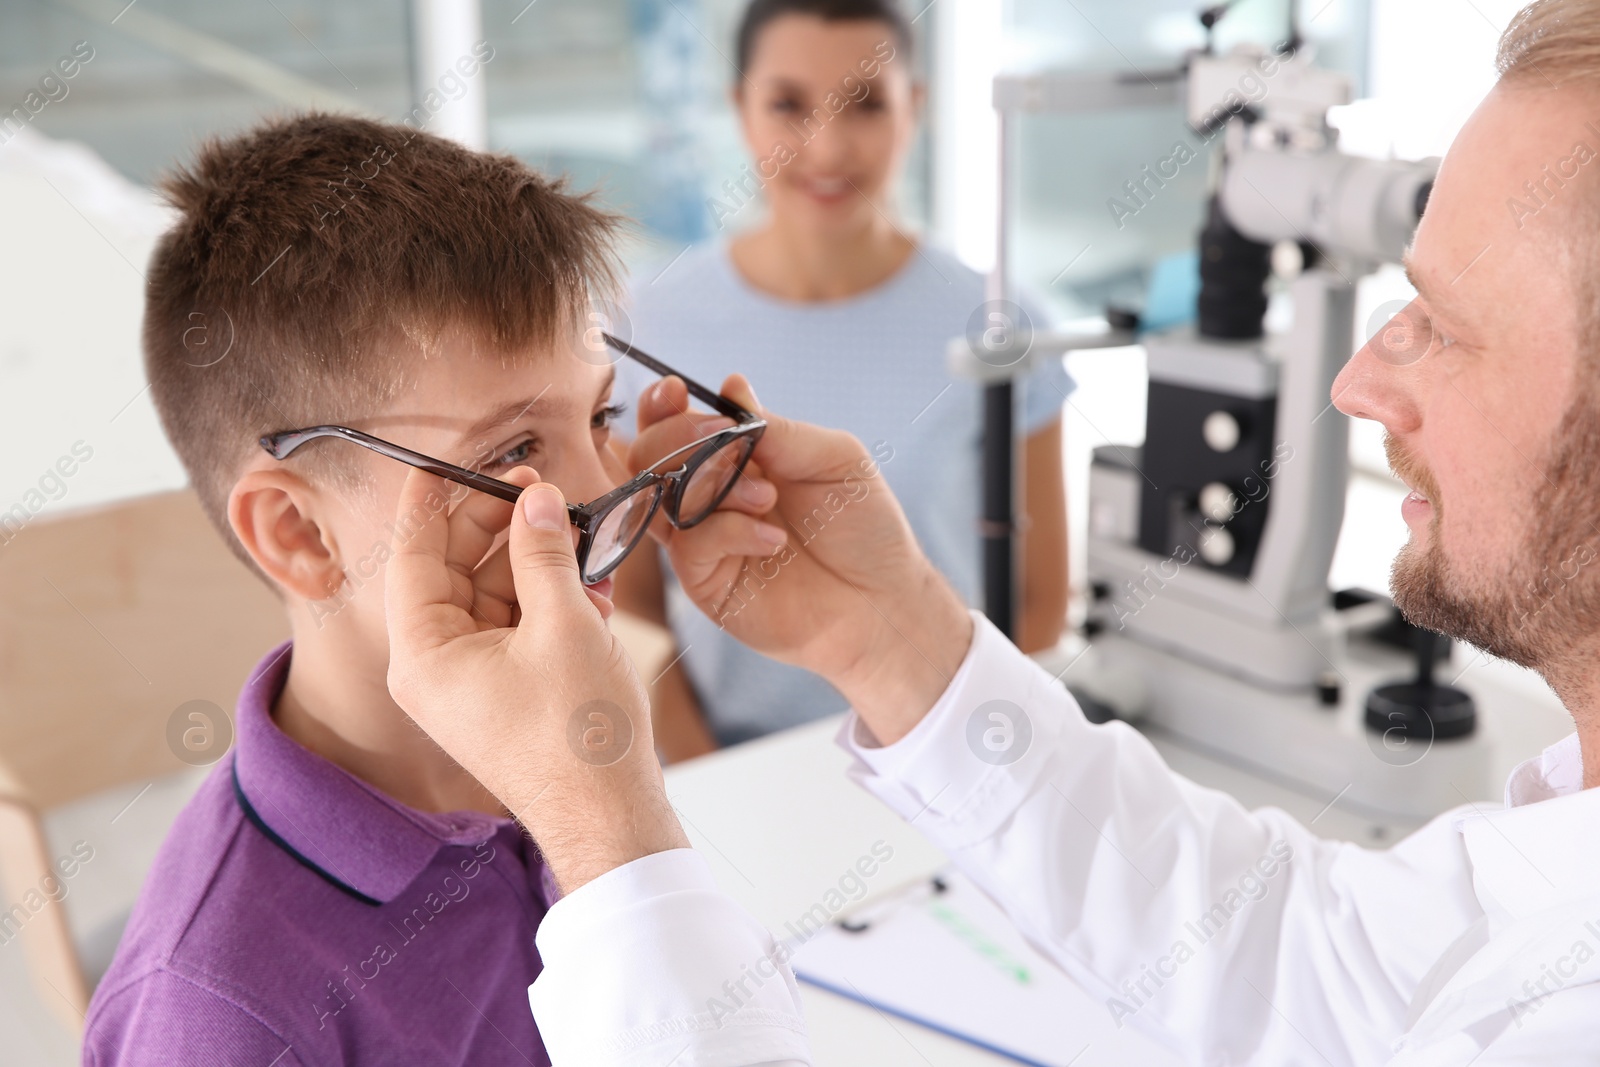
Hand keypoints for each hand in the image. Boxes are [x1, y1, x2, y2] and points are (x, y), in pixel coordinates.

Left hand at [384, 467, 688, 892]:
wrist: (610, 817)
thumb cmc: (580, 735)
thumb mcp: (565, 625)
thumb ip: (544, 553)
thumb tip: (537, 500)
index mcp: (423, 655)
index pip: (413, 556)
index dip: (431, 501)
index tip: (445, 459)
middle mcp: (434, 668)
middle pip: (452, 570)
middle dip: (494, 525)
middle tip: (536, 486)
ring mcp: (469, 681)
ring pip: (489, 594)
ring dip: (529, 559)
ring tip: (572, 527)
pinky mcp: (504, 691)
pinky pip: (513, 625)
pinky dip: (544, 598)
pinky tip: (584, 578)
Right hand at [628, 376, 973, 742]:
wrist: (882, 599)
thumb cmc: (864, 527)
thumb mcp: (833, 459)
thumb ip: (778, 429)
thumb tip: (733, 386)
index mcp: (735, 459)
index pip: (675, 425)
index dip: (663, 406)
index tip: (677, 390)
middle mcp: (710, 497)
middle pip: (649, 457)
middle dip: (677, 438)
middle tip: (725, 443)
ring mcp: (704, 541)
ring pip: (660, 498)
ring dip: (710, 484)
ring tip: (767, 496)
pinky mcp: (706, 582)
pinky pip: (689, 545)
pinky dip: (728, 531)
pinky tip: (772, 540)